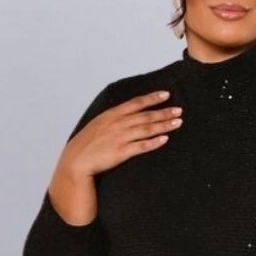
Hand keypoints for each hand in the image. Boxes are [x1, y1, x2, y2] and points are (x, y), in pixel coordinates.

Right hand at [60, 90, 184, 177]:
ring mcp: (120, 138)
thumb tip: (128, 113)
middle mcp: (117, 124)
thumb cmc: (87, 143)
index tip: (166, 94)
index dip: (152, 98)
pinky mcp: (121, 152)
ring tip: (177, 122)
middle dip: (163, 112)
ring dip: (163, 125)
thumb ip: (114, 117)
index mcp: (112, 115)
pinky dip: (153, 142)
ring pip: (146, 129)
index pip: (136, 103)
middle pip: (145, 116)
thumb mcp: (99, 123)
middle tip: (179, 110)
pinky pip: (140, 146)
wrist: (76, 160)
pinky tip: (164, 139)